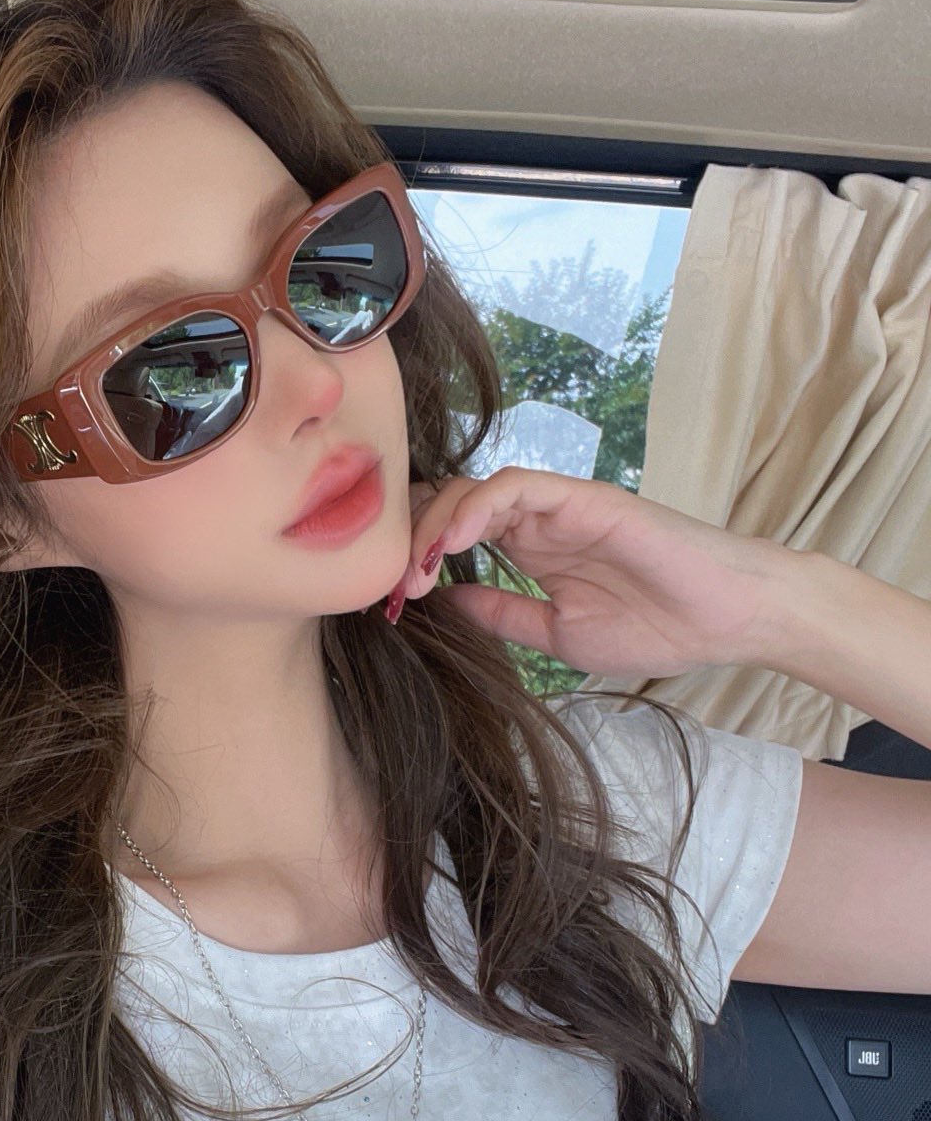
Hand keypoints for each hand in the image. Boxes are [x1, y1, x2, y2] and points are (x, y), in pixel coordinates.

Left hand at [385, 467, 792, 677]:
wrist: (728, 619)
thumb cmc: (658, 626)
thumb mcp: (557, 634)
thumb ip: (501, 616)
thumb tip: (441, 603)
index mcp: (529, 551)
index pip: (454, 533)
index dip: (416, 558)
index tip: (393, 601)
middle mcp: (536, 522)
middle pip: (453, 504)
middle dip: (411, 537)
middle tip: (391, 583)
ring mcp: (558, 506)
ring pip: (475, 489)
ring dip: (435, 525)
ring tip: (415, 569)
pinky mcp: (583, 497)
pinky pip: (516, 486)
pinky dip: (476, 507)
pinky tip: (452, 543)